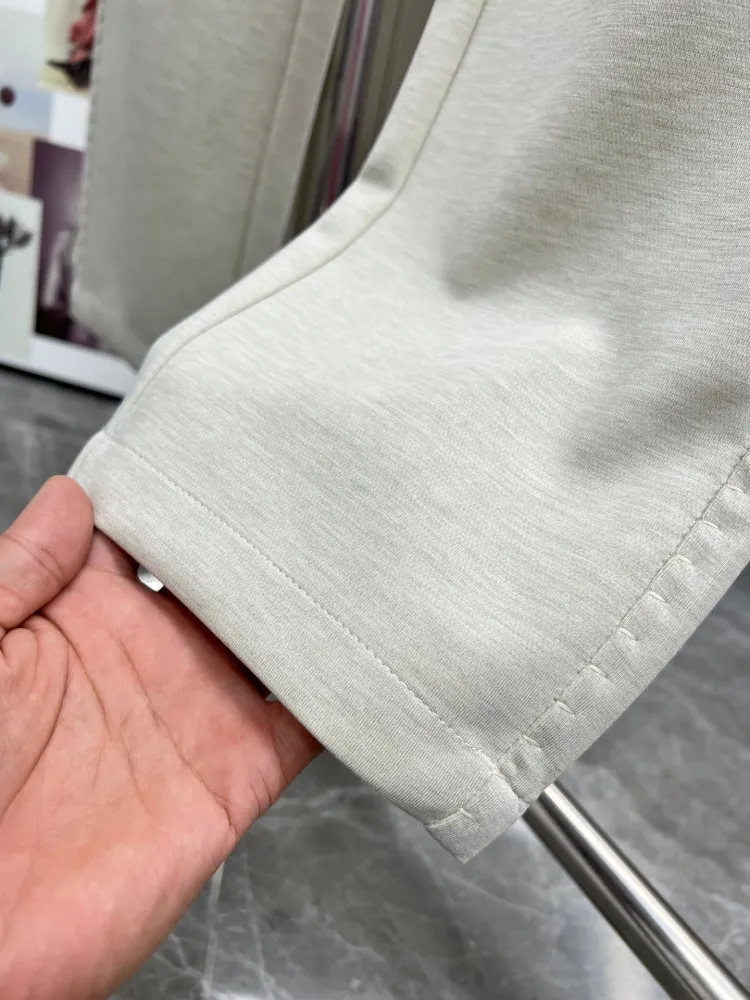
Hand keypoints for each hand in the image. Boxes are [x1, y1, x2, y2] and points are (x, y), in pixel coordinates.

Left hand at [0, 478, 318, 999]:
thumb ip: (18, 573)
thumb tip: (70, 494)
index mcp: (78, 620)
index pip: (144, 537)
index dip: (182, 492)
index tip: (226, 444)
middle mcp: (149, 658)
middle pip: (224, 579)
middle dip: (264, 534)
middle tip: (317, 479)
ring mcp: (198, 714)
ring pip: (275, 639)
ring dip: (312, 600)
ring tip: (362, 541)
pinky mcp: (237, 775)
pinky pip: (307, 722)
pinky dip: (343, 686)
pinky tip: (374, 641)